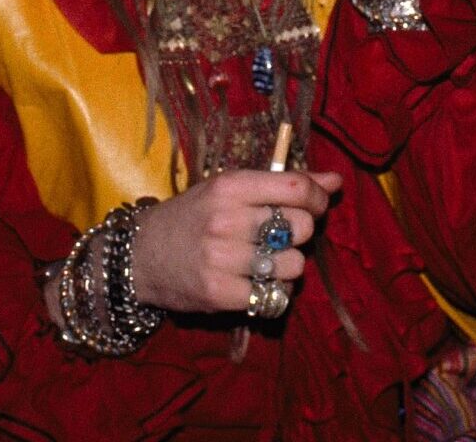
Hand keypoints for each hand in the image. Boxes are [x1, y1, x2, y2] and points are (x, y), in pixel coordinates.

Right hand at [129, 169, 343, 313]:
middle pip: (301, 227)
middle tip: (282, 237)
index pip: (297, 188)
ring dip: (289, 266)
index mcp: (230, 186)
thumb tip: (336, 180)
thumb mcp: (230, 190)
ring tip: (268, 262)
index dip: (318, 198)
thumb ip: (283, 184)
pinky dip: (274, 292)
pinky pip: (275, 296)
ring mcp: (221, 258)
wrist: (139, 256)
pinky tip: (258, 283)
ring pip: (294, 265)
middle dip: (301, 234)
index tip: (316, 206)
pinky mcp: (218, 293)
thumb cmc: (192, 217)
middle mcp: (226, 220)